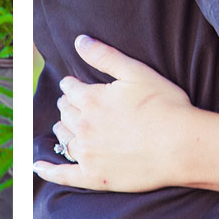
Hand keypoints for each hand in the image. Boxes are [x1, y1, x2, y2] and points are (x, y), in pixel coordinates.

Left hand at [32, 34, 196, 193]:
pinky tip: (36, 166)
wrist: (182, 147)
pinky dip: (47, 170)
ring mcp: (88, 153)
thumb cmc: (165, 106)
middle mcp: (84, 126)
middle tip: (73, 105)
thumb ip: (105, 56)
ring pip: (64, 137)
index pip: (70, 88)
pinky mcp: (94, 177)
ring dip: (61, 129)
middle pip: (65, 112)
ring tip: (64, 126)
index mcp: (92, 99)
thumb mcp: (136, 72)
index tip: (75, 85)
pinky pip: (62, 175)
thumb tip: (79, 41)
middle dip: (67, 106)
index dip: (72, 85)